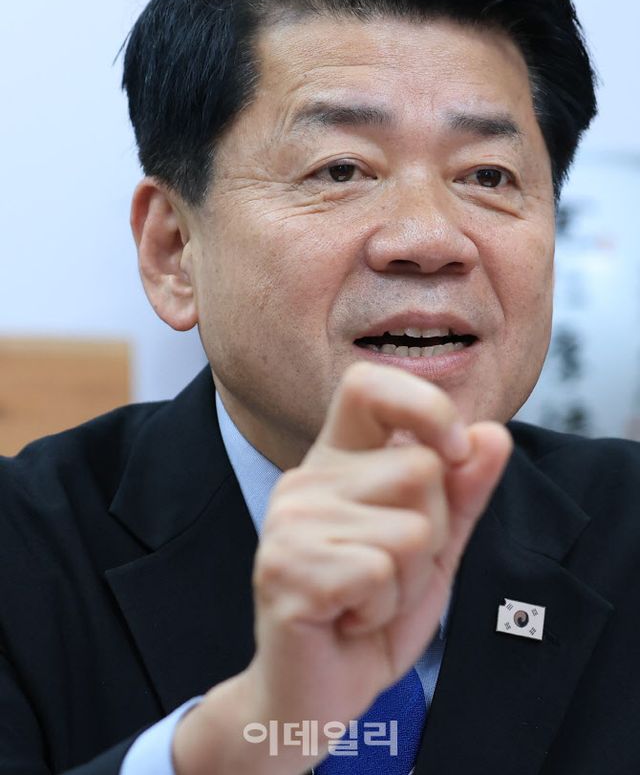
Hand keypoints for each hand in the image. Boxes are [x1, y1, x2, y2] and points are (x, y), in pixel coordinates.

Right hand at [173, 361, 511, 774]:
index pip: (367, 385)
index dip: (422, 405)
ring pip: (410, 528)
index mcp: (336, 462)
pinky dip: (384, 609)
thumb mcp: (432, 550)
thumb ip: (462, 493)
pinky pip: (381, 572)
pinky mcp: (285, 570)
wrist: (312, 695)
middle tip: (392, 572)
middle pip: (419, 468)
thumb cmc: (370, 614)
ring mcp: (290, 523)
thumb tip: (493, 433)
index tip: (453, 452)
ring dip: (410, 581)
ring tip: (370, 599)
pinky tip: (350, 618)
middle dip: (433, 534)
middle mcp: (305, 480)